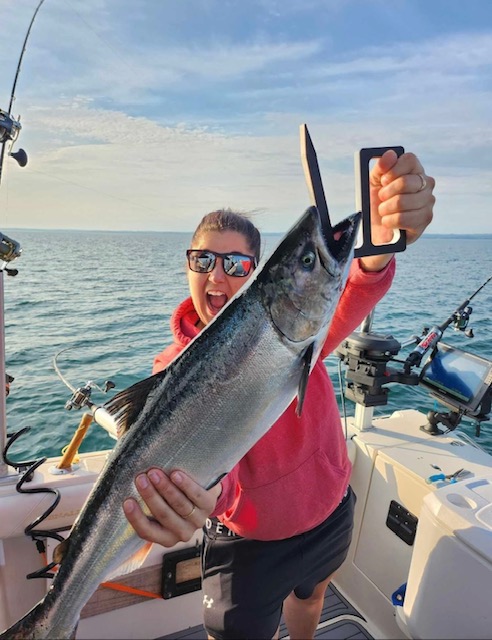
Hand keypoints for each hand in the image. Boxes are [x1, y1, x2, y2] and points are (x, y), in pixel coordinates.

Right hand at [123, 469, 221, 545]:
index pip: (146, 532)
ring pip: (179, 504)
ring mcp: (197, 520)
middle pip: (163, 515)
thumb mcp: (159, 506)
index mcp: (165, 537)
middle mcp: (181, 533)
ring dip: (165, 487)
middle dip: (150, 496)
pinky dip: (185, 485)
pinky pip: (196, 495)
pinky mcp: (209, 505)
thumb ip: (144, 501)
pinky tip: (175, 474)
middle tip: (140, 478)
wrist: (203, 492)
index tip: (127, 501)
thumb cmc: (172, 498)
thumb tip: (118, 483)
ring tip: (154, 472)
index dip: (136, 518)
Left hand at [361, 150, 434, 271]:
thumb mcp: (373, 182)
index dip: (392, 170)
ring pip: (402, 202)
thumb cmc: (376, 202)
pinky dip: (390, 221)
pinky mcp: (425, 220)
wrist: (376, 228)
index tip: (383, 181)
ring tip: (383, 211)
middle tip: (381, 199)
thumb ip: (380, 167)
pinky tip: (388, 222)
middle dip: (385, 193)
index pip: (410, 159)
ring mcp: (428, 202)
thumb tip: (389, 154)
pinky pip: (403, 219)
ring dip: (385, 209)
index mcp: (414, 170)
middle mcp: (426, 184)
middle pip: (405, 182)